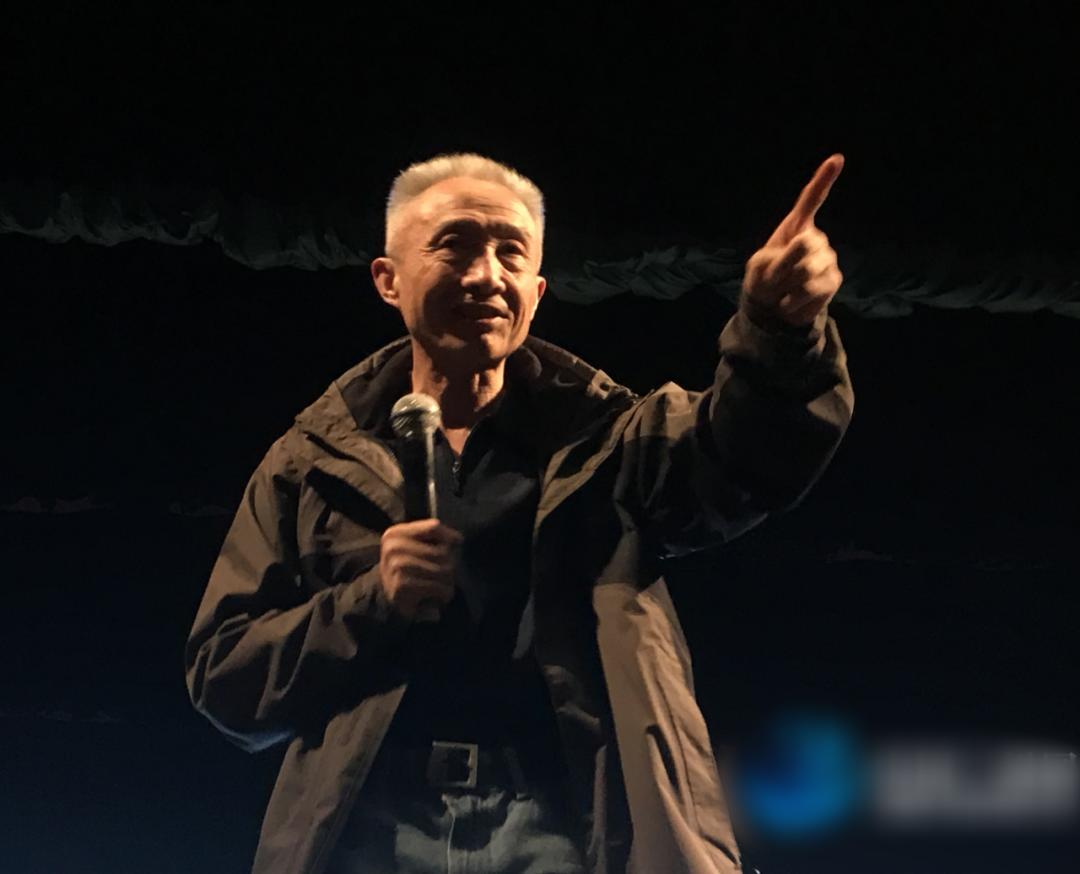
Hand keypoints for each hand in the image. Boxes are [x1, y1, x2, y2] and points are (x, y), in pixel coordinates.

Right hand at [378, 519, 462, 620]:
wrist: (391, 598)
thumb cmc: (411, 568)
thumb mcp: (419, 545)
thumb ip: (437, 535)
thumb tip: (458, 538)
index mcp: (395, 533)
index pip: (433, 527)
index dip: (450, 537)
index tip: (456, 544)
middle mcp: (393, 547)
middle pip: (442, 552)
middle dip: (451, 565)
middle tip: (448, 574)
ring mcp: (396, 567)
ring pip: (443, 570)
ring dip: (449, 581)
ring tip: (443, 585)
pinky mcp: (402, 587)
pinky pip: (437, 587)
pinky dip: (444, 593)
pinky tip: (438, 595)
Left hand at [743, 154, 844, 325]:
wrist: (772, 310)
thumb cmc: (763, 281)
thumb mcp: (759, 268)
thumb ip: (776, 259)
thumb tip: (804, 256)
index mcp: (796, 227)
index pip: (811, 200)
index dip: (823, 179)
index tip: (837, 158)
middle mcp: (816, 239)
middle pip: (803, 245)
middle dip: (782, 267)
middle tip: (774, 280)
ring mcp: (828, 258)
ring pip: (807, 269)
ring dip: (786, 285)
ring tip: (782, 291)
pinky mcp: (833, 280)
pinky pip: (813, 289)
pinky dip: (794, 300)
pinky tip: (790, 302)